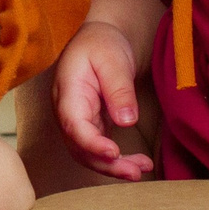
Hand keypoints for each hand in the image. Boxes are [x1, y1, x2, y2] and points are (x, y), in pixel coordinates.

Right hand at [54, 19, 154, 181]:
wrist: (97, 37)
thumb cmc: (101, 44)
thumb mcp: (112, 60)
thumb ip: (119, 89)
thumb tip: (126, 121)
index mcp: (68, 91)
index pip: (74, 125)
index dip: (92, 144)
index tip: (114, 153)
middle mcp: (67, 110)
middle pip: (78, 147)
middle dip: (105, 165)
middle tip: (135, 172)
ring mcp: (76, 119)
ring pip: (87, 153)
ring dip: (112, 167)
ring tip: (141, 170)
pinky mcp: (89, 124)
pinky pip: (97, 149)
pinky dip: (115, 160)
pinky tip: (137, 163)